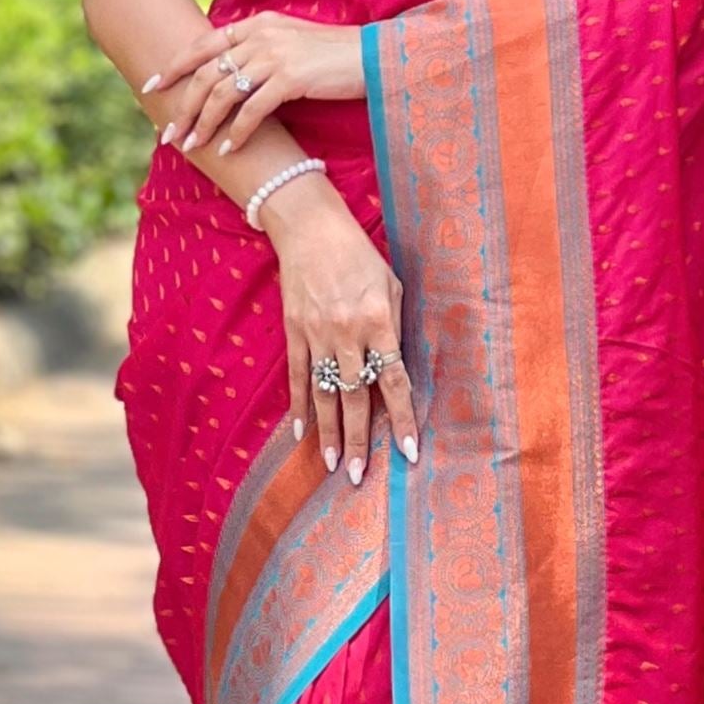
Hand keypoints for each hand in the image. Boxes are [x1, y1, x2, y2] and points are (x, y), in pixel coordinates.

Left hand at [144, 12, 365, 156]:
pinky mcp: (291, 78)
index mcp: (255, 25)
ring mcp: (275, 55)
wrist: (374, 57)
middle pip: (206, 73)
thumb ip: (259, 50)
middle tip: (169, 133)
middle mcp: (260, 36)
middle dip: (183, 106)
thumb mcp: (290, 43)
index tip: (151, 86)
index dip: (173, 66)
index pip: (202, 45)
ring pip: (223, 93)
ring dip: (204, 124)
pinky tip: (228, 149)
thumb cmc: (332, 56)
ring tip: (193, 147)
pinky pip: (252, 110)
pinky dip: (237, 132)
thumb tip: (229, 76)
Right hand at [262, 181, 418, 484]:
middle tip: (363, 477)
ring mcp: (317, 334)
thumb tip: (397, 369)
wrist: (310, 227)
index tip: (410, 452)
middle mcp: (348, 333)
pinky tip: (301, 434)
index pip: (395, 382)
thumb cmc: (360, 254)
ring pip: (324, 394)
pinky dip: (298, 407)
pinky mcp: (294, 331)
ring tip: (335, 467)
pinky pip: (297, 377)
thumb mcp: (391, 284)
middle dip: (361, 440)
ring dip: (330, 434)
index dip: (403, 420)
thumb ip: (395, 326)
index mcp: (378, 321)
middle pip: (356, 397)